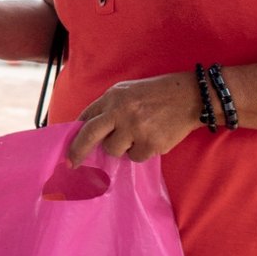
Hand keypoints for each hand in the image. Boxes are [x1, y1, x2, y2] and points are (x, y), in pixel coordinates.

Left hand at [67, 72, 201, 166]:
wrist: (189, 97)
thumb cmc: (155, 93)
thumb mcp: (126, 91)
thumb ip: (107, 107)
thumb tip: (86, 128)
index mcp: (112, 97)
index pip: (86, 117)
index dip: (75, 134)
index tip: (68, 148)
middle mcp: (120, 112)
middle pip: (89, 135)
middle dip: (77, 151)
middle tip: (71, 164)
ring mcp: (135, 129)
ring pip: (113, 150)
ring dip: (120, 147)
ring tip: (135, 134)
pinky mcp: (150, 144)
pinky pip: (134, 157)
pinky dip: (139, 152)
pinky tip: (150, 138)